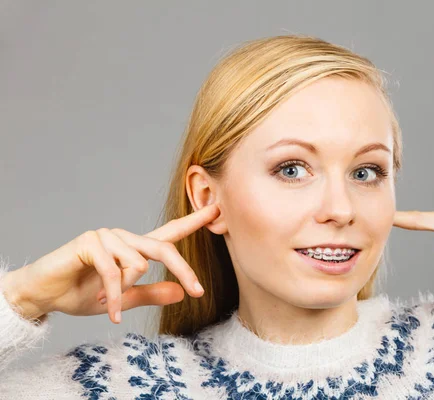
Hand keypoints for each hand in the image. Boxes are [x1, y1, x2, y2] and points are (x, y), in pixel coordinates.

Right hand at [0, 203, 220, 323]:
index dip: (194, 221)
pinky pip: (114, 271)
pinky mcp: (90, 241)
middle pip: (164, 248)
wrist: (45, 295)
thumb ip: (151, 293)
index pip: (169, 232)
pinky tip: (109, 310)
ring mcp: (107, 236)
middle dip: (184, 271)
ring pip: (138, 263)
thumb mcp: (124, 298)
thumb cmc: (82, 292)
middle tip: (197, 292)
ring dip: (125, 292)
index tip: (217, 210)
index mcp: (134, 248)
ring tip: (111, 304)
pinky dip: (114, 297)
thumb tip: (180, 293)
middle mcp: (124, 237)